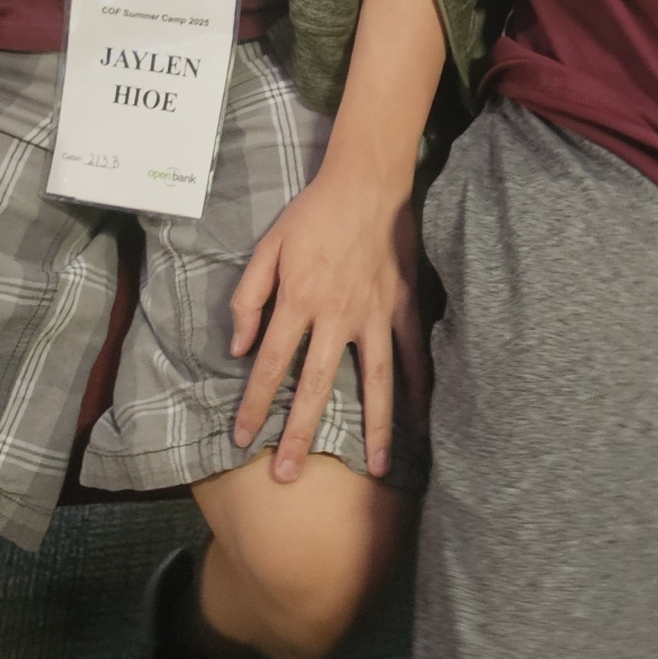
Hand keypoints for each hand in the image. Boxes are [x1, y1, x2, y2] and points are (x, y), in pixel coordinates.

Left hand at [228, 160, 427, 481]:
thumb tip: (237, 348)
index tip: (243, 438)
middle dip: (301, 434)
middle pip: (316, 386)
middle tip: (289, 476)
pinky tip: (420, 419)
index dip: (254, 404)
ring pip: (375, 381)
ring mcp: (375, 314)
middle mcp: (337, 316)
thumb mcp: (267, 249)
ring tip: (376, 468)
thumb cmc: (312, 215)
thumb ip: (249, 299)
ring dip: (374, 427)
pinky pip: (413, 352)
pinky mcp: (401, 305)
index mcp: (299, 301)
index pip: (269, 365)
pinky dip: (419, 386)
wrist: (365, 182)